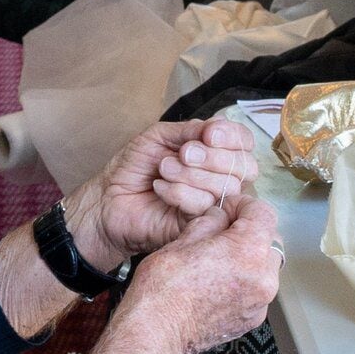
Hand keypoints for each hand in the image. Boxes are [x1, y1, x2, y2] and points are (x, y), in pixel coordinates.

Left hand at [65, 118, 259, 261]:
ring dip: (190, 174)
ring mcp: (213, 203)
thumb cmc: (134, 166)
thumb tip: (215, 129)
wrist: (109, 197)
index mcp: (214, 152)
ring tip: (163, 171)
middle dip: (213, 157)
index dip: (232, 136)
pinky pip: (205, 205)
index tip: (208, 135)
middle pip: (245, 166)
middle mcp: (220, 177)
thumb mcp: (159, 136)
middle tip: (183, 154)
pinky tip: (160, 189)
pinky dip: (179, 192)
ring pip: (226, 186)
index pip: (243, 141)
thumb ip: (190, 130)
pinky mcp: (200, 224)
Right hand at [122, 197, 282, 353]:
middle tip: (221, 233)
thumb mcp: (182, 240)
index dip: (243, 205)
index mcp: (247, 251)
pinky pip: (258, 290)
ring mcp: (261, 302)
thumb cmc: (163, 288)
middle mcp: (263, 277)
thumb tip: (220, 216)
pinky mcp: (253, 319)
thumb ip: (210, 223)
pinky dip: (245, 281)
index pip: (264, 213)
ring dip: (249, 258)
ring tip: (219, 261)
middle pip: (269, 240)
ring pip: (266, 266)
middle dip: (249, 232)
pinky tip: (219, 284)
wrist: (156, 332)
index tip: (227, 209)